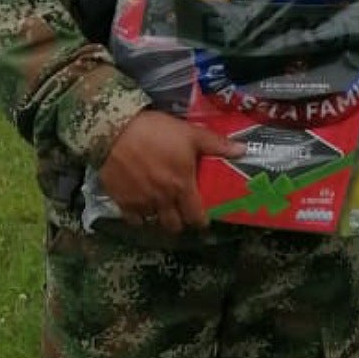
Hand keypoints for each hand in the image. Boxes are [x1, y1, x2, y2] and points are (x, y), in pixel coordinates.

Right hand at [96, 110, 245, 233]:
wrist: (115, 131)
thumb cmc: (157, 131)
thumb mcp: (191, 134)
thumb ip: (216, 145)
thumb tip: (243, 151)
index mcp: (182, 187)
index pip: (196, 217)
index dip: (200, 220)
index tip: (201, 217)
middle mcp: (163, 200)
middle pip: (174, 226)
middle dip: (180, 221)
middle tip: (181, 211)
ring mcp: (141, 203)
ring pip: (153, 221)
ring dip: (159, 216)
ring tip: (160, 206)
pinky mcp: (121, 201)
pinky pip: (132, 219)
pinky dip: (138, 215)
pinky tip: (140, 204)